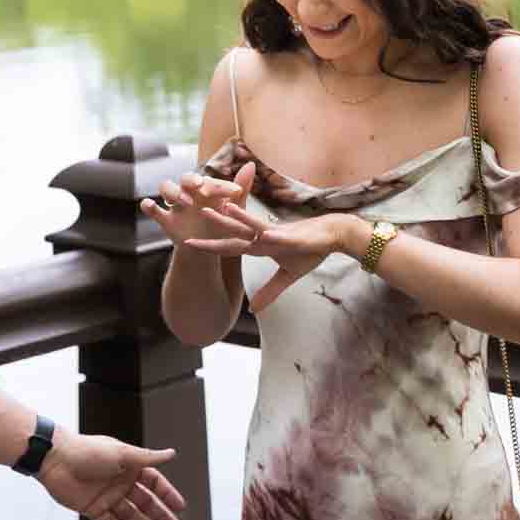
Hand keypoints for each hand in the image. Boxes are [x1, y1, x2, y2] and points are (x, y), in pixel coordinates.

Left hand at [38, 430, 187, 519]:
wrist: (55, 460)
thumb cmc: (88, 452)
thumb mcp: (123, 454)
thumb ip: (148, 458)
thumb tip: (171, 453)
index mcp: (129, 466)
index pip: (154, 482)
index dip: (167, 494)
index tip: (180, 507)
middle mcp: (120, 482)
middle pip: (145, 502)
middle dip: (161, 516)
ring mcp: (107, 496)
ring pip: (131, 515)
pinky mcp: (92, 508)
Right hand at [140, 162, 255, 248]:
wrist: (208, 249)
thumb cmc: (223, 225)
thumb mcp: (234, 210)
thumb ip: (242, 188)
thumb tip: (251, 164)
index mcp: (207, 188)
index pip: (210, 180)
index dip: (221, 184)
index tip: (235, 192)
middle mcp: (189, 191)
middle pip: (184, 178)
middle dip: (190, 180)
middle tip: (199, 186)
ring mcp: (176, 205)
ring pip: (167, 188)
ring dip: (174, 192)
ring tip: (185, 202)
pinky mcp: (166, 219)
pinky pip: (153, 209)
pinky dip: (148, 205)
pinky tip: (148, 205)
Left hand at [185, 204, 354, 310]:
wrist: (333, 236)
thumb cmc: (310, 251)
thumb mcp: (288, 276)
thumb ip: (270, 291)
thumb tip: (253, 310)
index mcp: (259, 246)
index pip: (229, 247)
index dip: (208, 247)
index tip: (187, 244)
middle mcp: (262, 237)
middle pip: (232, 233)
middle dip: (211, 229)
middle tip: (189, 221)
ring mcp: (275, 234)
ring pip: (249, 225)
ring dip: (233, 218)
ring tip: (215, 208)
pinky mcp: (290, 234)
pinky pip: (274, 232)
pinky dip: (264, 230)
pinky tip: (256, 228)